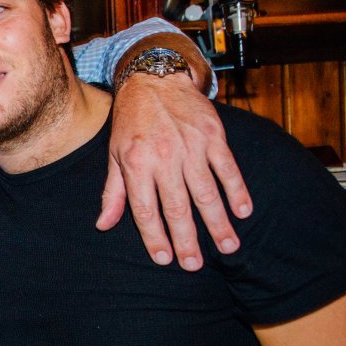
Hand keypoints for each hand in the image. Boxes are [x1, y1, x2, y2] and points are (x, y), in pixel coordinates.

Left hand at [98, 73, 251, 270]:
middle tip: (195, 265)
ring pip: (206, 193)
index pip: (145, 210)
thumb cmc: (131, 122)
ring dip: (218, 223)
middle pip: (177, 207)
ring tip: (227, 248)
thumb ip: (113, 193)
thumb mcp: (114, 155)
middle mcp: (164, 157)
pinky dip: (237, 191)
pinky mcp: (213, 135)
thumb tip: (103, 225)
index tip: (164, 260)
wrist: (155, 80)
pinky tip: (243, 212)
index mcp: (136, 164)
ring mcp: (191, 146)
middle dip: (187, 240)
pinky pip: (228, 168)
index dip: (155, 237)